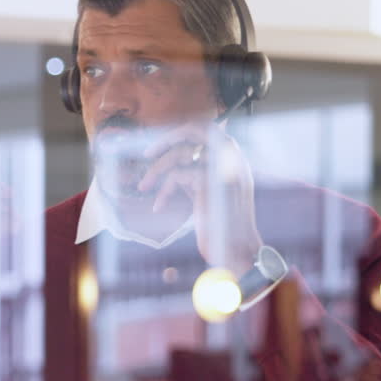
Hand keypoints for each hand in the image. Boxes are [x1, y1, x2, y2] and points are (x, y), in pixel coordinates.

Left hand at [137, 122, 261, 276]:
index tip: (161, 145)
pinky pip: (176, 176)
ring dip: (156, 170)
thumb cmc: (220, 225)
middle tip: (148, 153)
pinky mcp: (209, 182)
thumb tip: (169, 157)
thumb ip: (195, 172)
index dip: (181, 132)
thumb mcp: (208, 191)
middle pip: (195, 129)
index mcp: (234, 158)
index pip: (207, 128)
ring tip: (144, 186)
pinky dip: (164, 191)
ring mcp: (222, 167)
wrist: (237, 252)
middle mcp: (231, 158)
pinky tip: (159, 206)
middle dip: (168, 138)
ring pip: (180, 154)